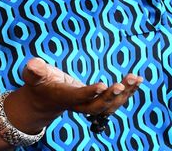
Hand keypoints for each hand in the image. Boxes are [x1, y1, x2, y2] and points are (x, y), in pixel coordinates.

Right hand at [13, 58, 142, 127]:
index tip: (102, 85)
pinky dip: (127, 92)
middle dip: (110, 97)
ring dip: (124, 94)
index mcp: (63, 97)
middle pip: (96, 107)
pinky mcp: (97, 102)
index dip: (89, 93)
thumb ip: (34, 71)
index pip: (77, 98)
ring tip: (136, 79)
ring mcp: (88, 105)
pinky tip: (138, 81)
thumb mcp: (33, 75)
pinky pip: (114, 101)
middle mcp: (78, 105)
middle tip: (122, 84)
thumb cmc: (39, 83)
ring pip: (108, 106)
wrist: (44, 100)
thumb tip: (33, 63)